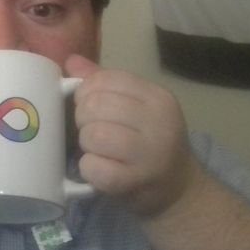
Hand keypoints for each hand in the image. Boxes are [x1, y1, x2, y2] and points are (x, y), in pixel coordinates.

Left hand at [66, 54, 202, 217]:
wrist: (178, 189)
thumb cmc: (149, 142)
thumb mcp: (135, 107)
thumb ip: (105, 83)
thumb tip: (71, 61)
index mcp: (157, 97)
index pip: (106, 79)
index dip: (86, 91)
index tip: (89, 104)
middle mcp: (159, 122)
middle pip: (96, 106)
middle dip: (83, 118)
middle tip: (91, 129)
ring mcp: (150, 153)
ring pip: (94, 135)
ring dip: (86, 144)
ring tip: (96, 150)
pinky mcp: (136, 181)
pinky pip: (95, 168)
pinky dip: (88, 169)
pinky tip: (97, 169)